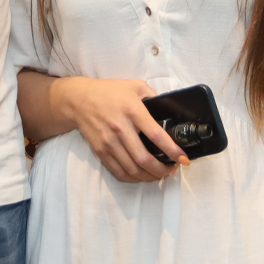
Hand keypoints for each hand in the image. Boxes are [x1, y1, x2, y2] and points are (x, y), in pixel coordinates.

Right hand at [53, 77, 188, 182]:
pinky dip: (133, 178)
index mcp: (132, 111)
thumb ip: (153, 97)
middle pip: (144, 159)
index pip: (156, 136)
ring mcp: (109, 142)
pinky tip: (142, 175)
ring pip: (132, 169)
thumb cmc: (109, 92)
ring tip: (160, 174)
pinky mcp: (101, 151)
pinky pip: (119, 171)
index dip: (172, 151)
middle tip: (172, 170)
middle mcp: (121, 128)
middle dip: (162, 170)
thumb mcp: (135, 86)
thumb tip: (169, 111)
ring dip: (149, 176)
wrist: (79, 99)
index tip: (183, 159)